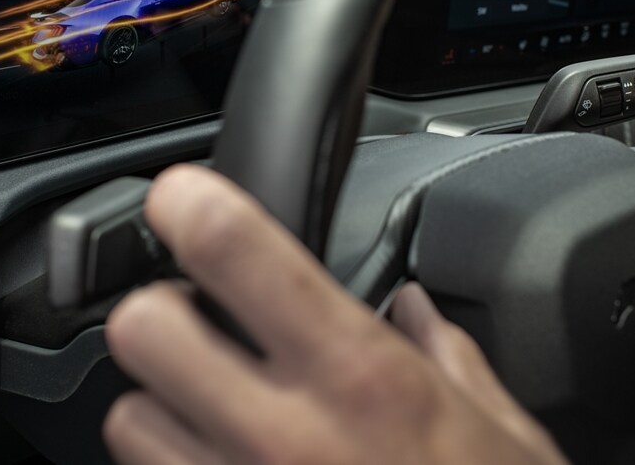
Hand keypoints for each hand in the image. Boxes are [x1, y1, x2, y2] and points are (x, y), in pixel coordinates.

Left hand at [104, 165, 566, 464]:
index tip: (182, 195)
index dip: (195, 206)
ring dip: (160, 401)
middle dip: (163, 311)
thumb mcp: (506, 431)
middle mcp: (286, 439)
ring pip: (128, 418)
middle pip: (146, 331)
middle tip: (201, 317)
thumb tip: (414, 307)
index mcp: (365, 379)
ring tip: (214, 408)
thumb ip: (451, 354)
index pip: (244, 257)